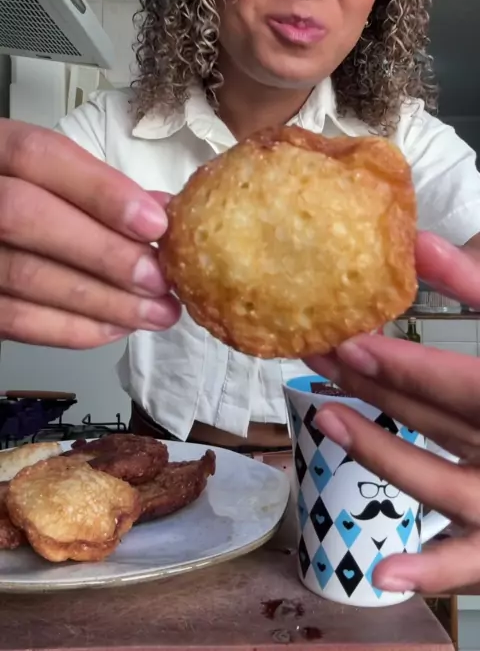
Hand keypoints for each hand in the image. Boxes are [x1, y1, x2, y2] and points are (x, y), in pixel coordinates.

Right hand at [0, 119, 179, 347]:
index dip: (100, 190)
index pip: (38, 156)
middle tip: (159, 279)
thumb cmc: (24, 196)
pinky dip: (72, 328)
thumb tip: (161, 212)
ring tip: (155, 312)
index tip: (154, 223)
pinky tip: (117, 326)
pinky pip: (14, 319)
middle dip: (104, 252)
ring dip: (101, 300)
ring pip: (24, 275)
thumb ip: (98, 187)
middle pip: (26, 217)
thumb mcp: (51, 174)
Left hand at [305, 232, 479, 594]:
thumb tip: (418, 242)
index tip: (346, 337)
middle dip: (372, 384)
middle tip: (315, 351)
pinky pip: (474, 562)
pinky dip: (433, 571)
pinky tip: (384, 573)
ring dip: (381, 453)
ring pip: (443, 484)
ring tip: (324, 416)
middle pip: (438, 420)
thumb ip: (478, 284)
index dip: (404, 364)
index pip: (462, 385)